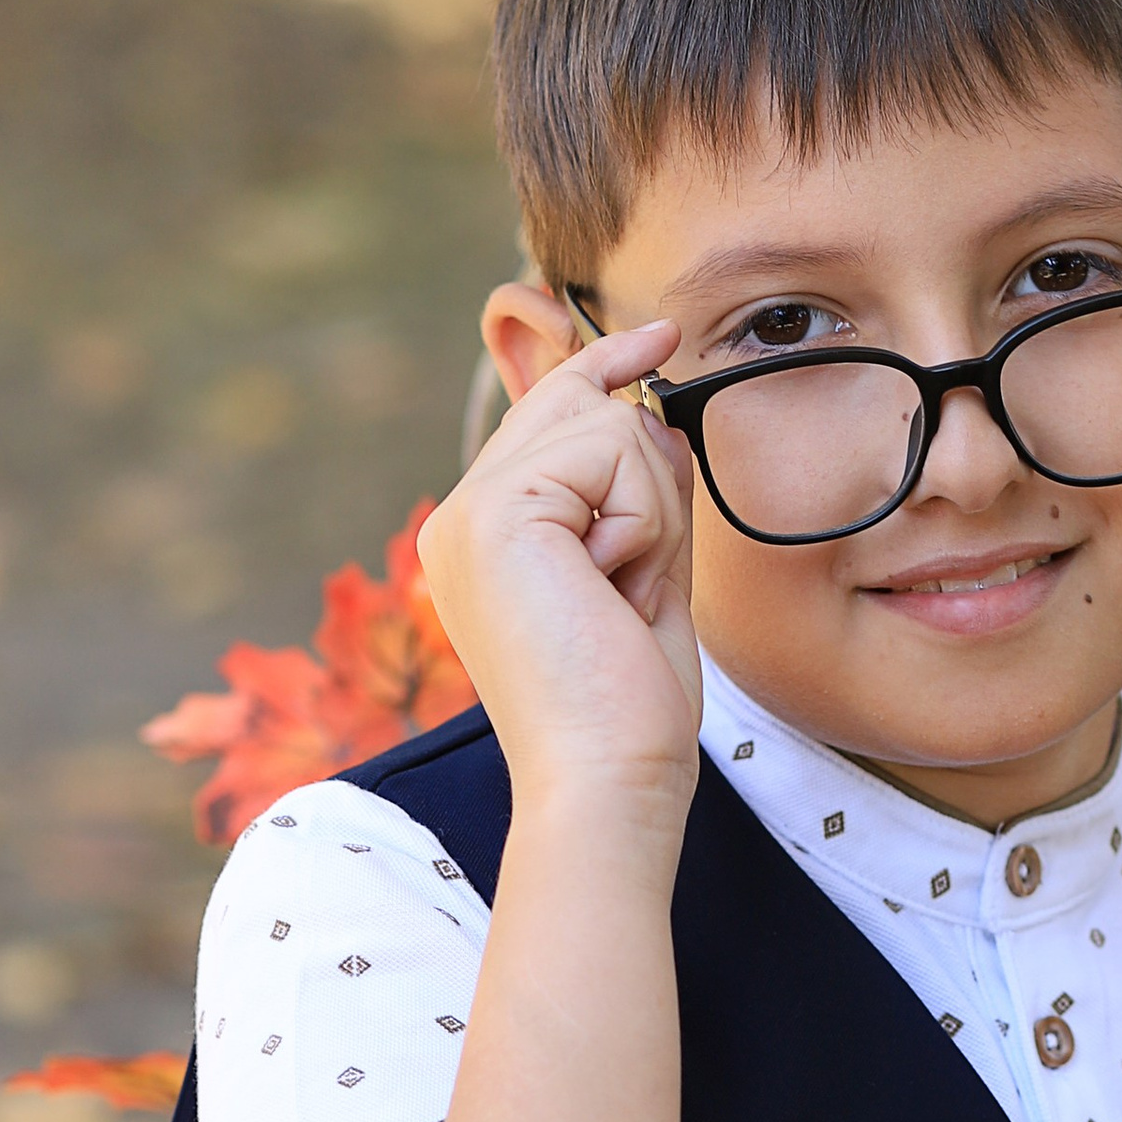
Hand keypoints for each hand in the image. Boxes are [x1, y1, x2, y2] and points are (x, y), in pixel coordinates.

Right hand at [416, 320, 702, 861]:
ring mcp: (470, 512)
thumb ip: (641, 495)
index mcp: (482, 537)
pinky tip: (612, 591)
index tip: (662, 339)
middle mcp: (460, 517)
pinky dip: (643, 524)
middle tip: (633, 585)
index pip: (551, 420)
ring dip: (652, 517)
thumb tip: (654, 410)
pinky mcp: (498, 513)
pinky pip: (613, 453)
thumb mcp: (644, 578)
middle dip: (647, 486)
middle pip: (582, 408)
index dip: (606, 368)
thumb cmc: (628, 710)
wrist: (607, 782)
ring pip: (610, 426)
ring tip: (621, 600)